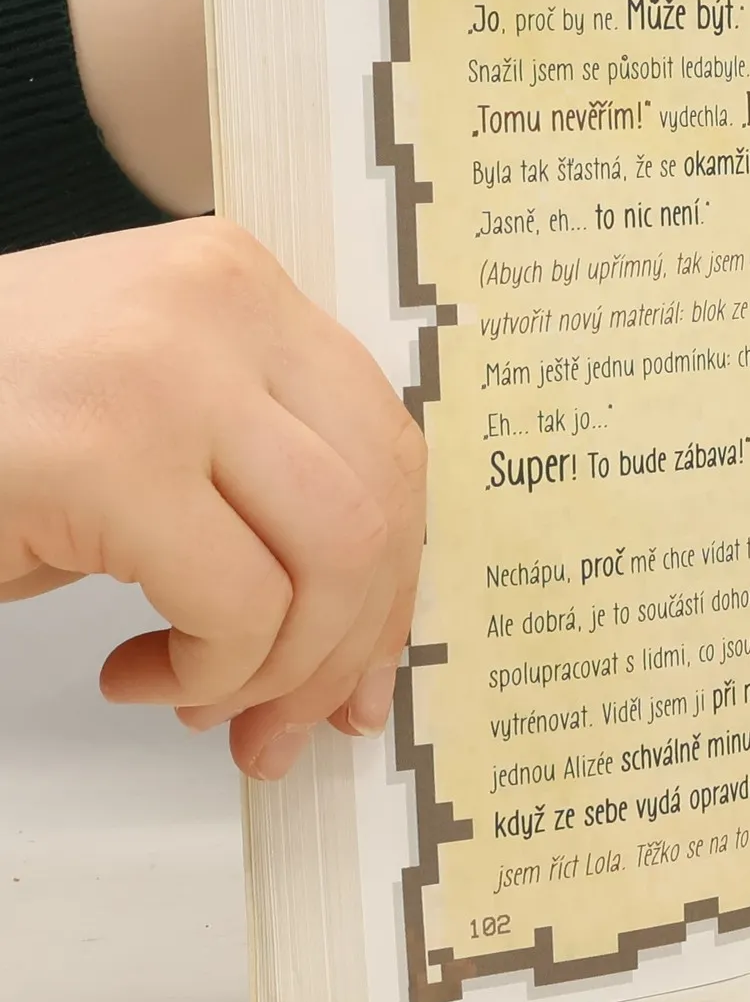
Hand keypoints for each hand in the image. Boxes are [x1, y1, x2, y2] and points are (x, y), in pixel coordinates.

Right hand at [0, 220, 425, 778]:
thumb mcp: (147, 424)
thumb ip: (257, 485)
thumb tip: (360, 639)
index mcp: (238, 284)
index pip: (384, 442)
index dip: (391, 573)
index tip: (360, 664)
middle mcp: (221, 305)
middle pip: (378, 502)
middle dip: (349, 642)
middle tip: (286, 717)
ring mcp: (168, 371)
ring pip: (333, 556)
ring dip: (282, 667)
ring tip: (206, 701)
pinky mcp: (104, 456)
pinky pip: (238, 603)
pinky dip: (207, 672)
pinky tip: (138, 674)